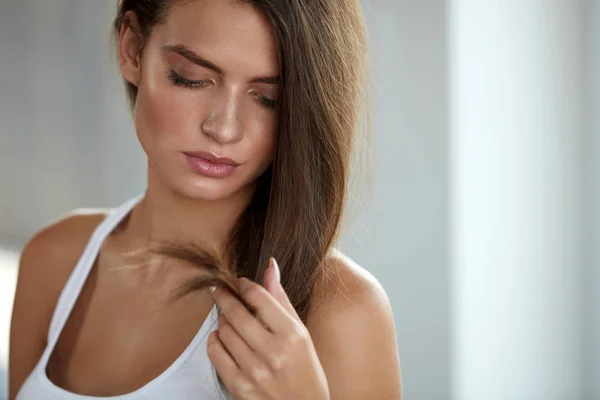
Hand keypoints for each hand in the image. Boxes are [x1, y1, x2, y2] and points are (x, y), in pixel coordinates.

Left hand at [208, 258, 329, 399]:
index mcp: (293, 335)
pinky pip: (215, 353)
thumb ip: (281, 300)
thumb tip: (269, 266)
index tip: (238, 282)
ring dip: (222, 320)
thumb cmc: (306, 371)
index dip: (244, 285)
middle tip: (220, 290)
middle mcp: (273, 352)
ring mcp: (254, 371)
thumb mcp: (301, 333)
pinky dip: (215, 340)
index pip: (259, 297)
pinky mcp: (239, 387)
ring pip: (224, 331)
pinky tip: (222, 337)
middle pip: (237, 312)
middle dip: (224, 297)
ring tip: (227, 318)